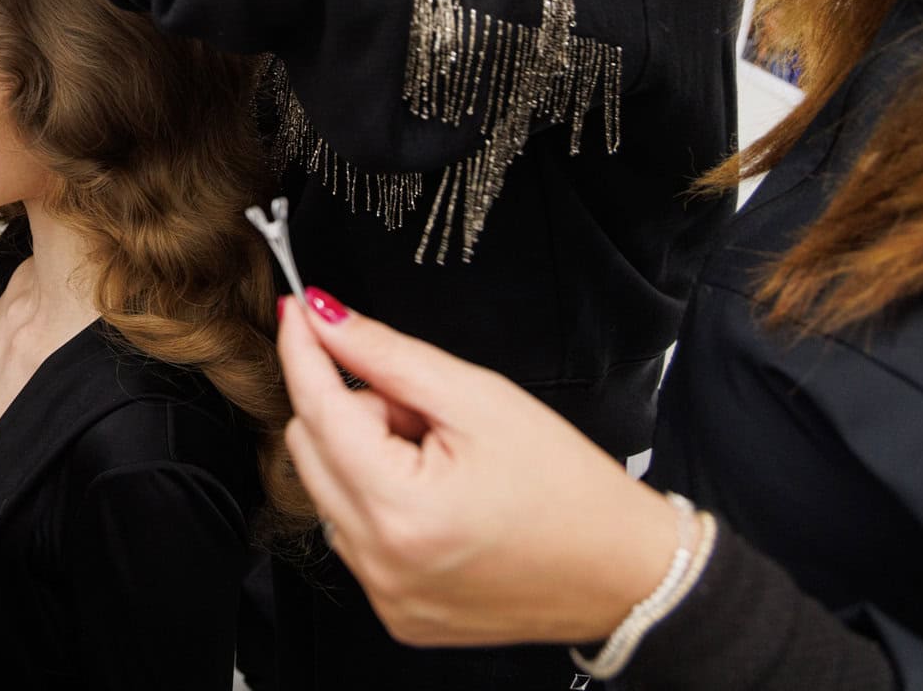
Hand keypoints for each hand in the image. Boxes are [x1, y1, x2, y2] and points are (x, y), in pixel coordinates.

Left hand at [277, 288, 680, 647]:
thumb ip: (389, 357)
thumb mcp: (480, 399)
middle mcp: (381, 563)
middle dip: (358, 411)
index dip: (304, 351)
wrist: (624, 571)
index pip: (318, 409)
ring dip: (367, 458)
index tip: (298, 310)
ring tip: (442, 460)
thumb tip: (324, 320)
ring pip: (329, 491)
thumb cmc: (570, 488)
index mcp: (401, 509)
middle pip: (312, 449)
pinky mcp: (397, 613)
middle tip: (426, 411)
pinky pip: (355, 535)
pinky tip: (440, 500)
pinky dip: (381, 503)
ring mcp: (386, 595)